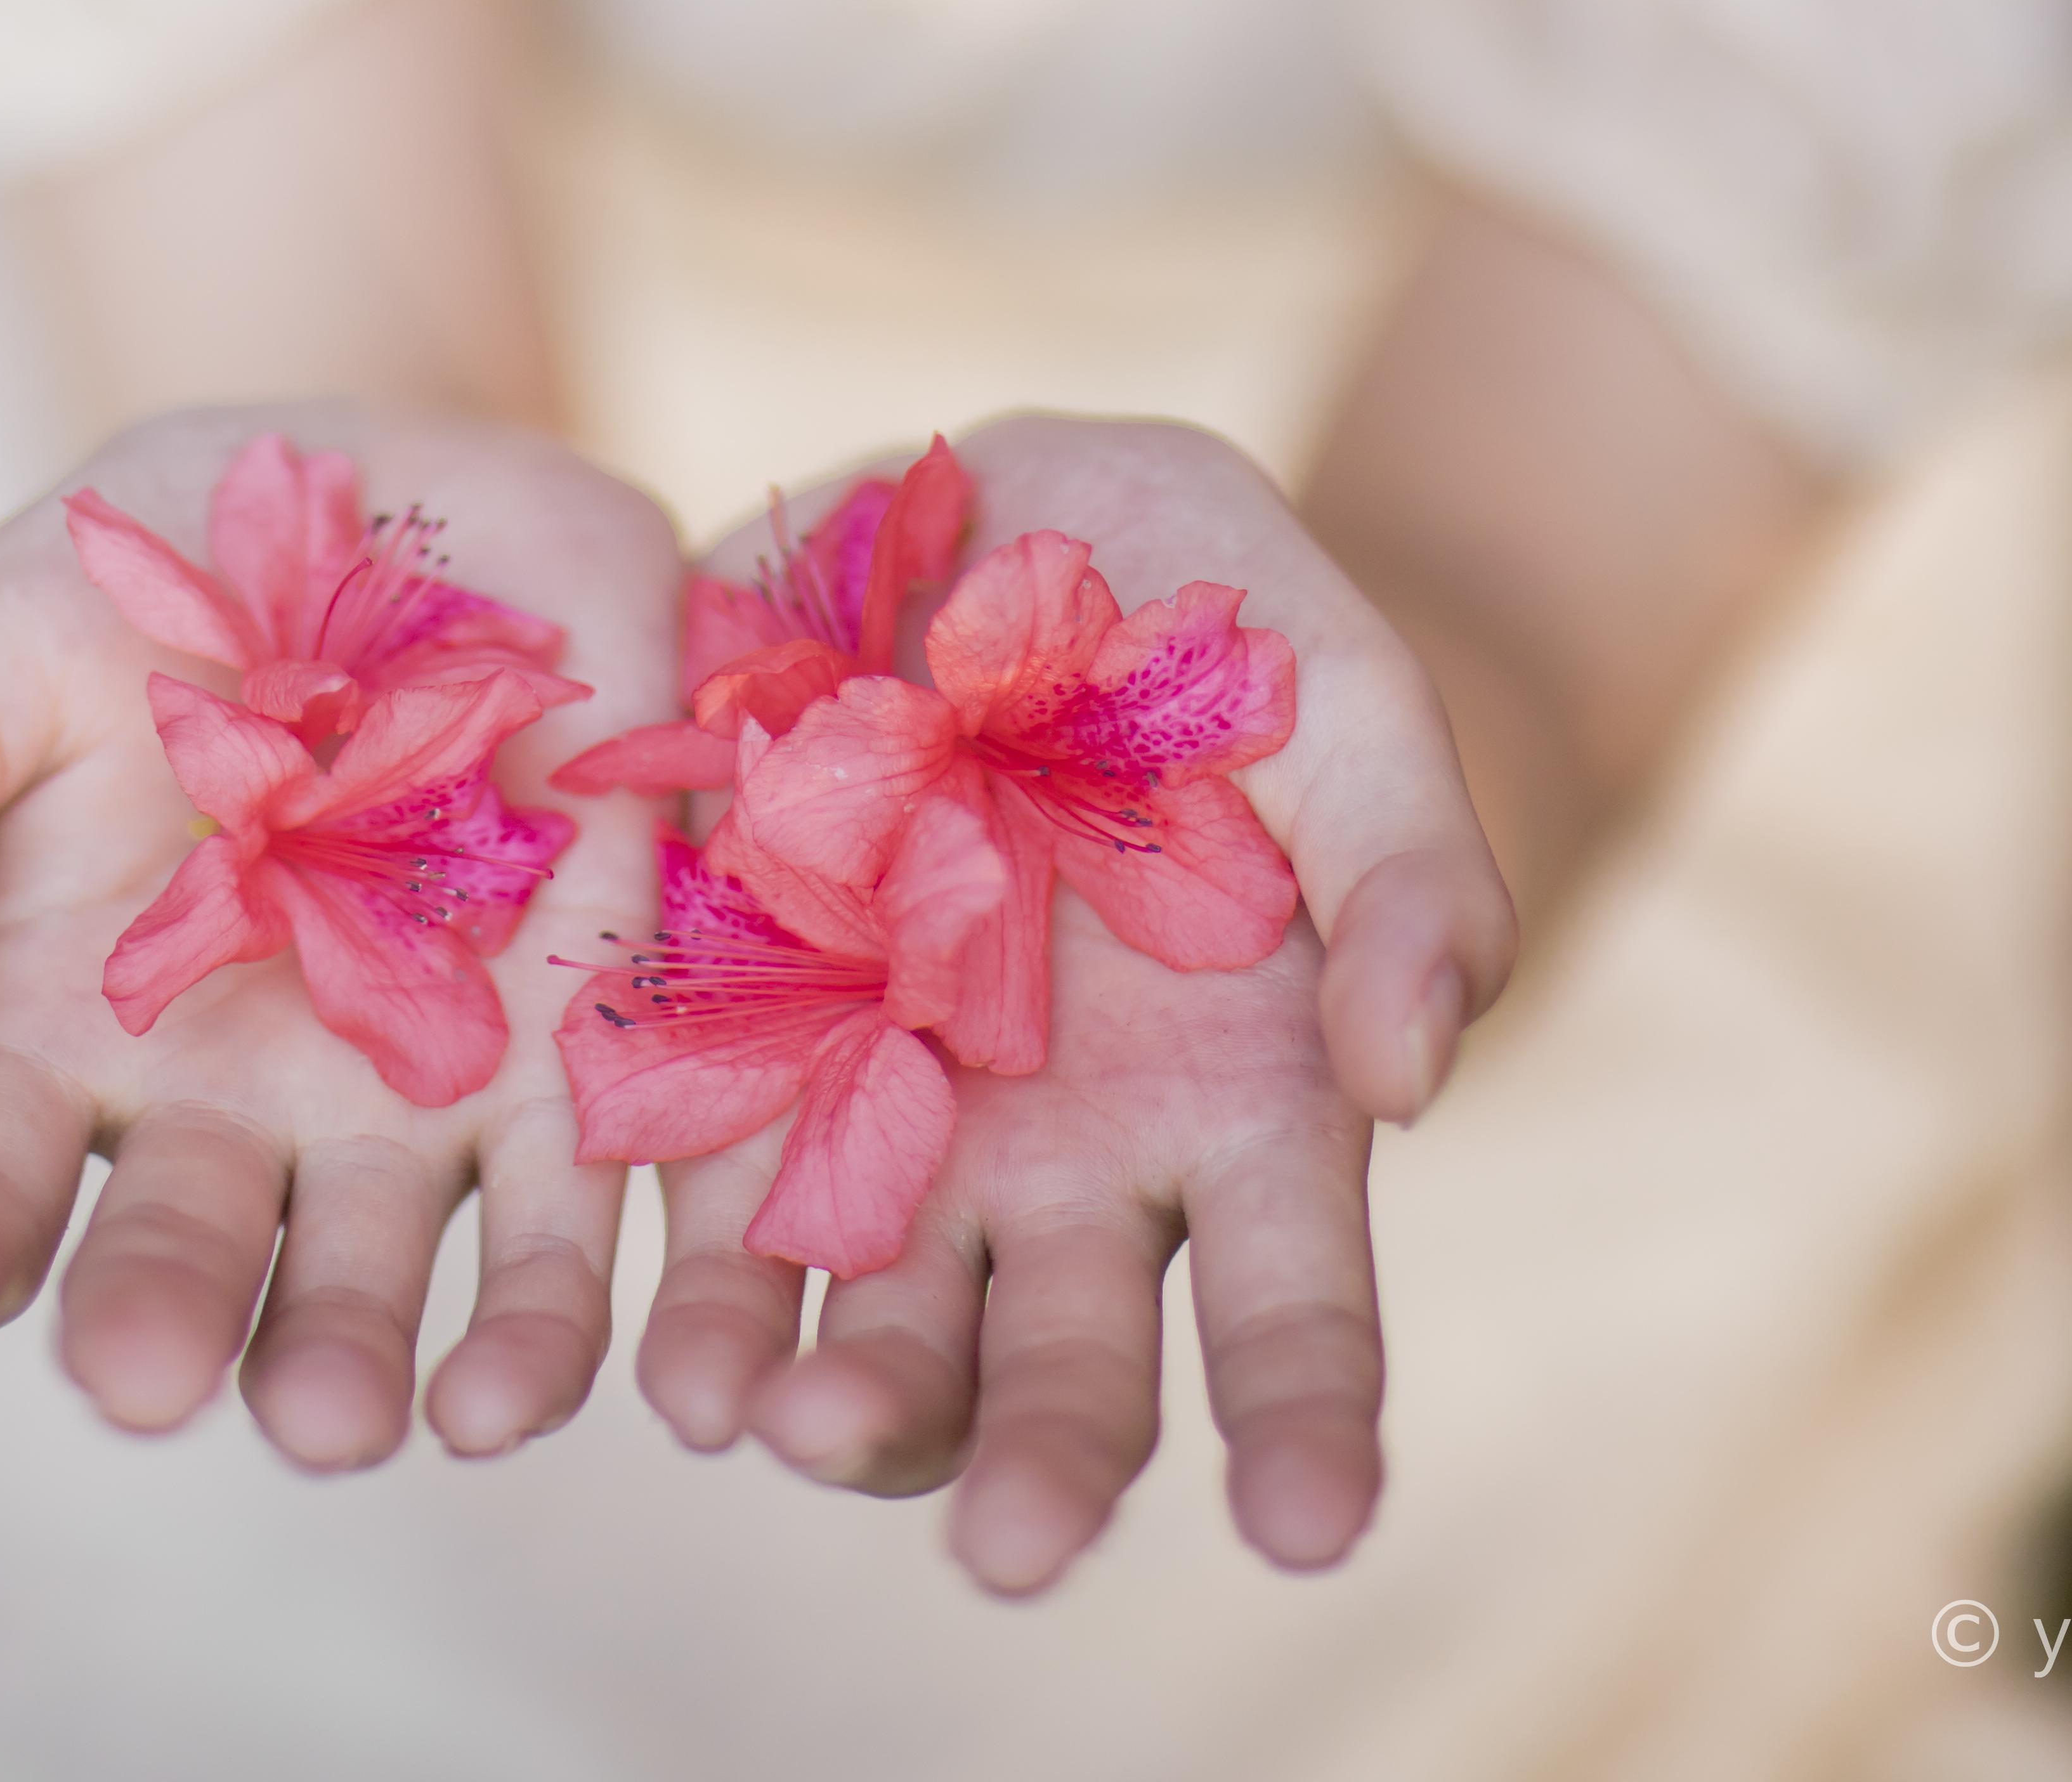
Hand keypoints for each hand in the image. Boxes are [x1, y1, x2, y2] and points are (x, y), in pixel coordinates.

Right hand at [0, 403, 686, 1470]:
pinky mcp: (571, 1064)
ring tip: (341, 1423)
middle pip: (180, 1253)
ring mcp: (398, 1104)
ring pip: (369, 1276)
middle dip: (157, 1319)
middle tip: (135, 1380)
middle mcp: (219, 1110)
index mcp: (46, 1035)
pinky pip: (561, 1220)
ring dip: (350, 1359)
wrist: (399, 502)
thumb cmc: (141, 588)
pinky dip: (539, 1317)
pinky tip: (516, 1391)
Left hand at [633, 413, 1517, 1591]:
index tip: (1307, 1527)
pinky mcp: (734, 1058)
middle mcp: (1066, 1166)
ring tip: (775, 1424)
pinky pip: (703, 1205)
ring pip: (869, 1319)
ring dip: (835, 1398)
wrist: (978, 520)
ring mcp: (891, 1126)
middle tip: (1011, 1551)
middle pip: (1063, 1362)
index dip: (1305, 1423)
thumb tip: (1413, 1077)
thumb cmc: (1200, 614)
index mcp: (1243, 1108)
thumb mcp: (1334, 693)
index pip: (1291, 1308)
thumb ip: (1410, 868)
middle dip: (1042, 1460)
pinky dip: (682, 1292)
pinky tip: (658, 1354)